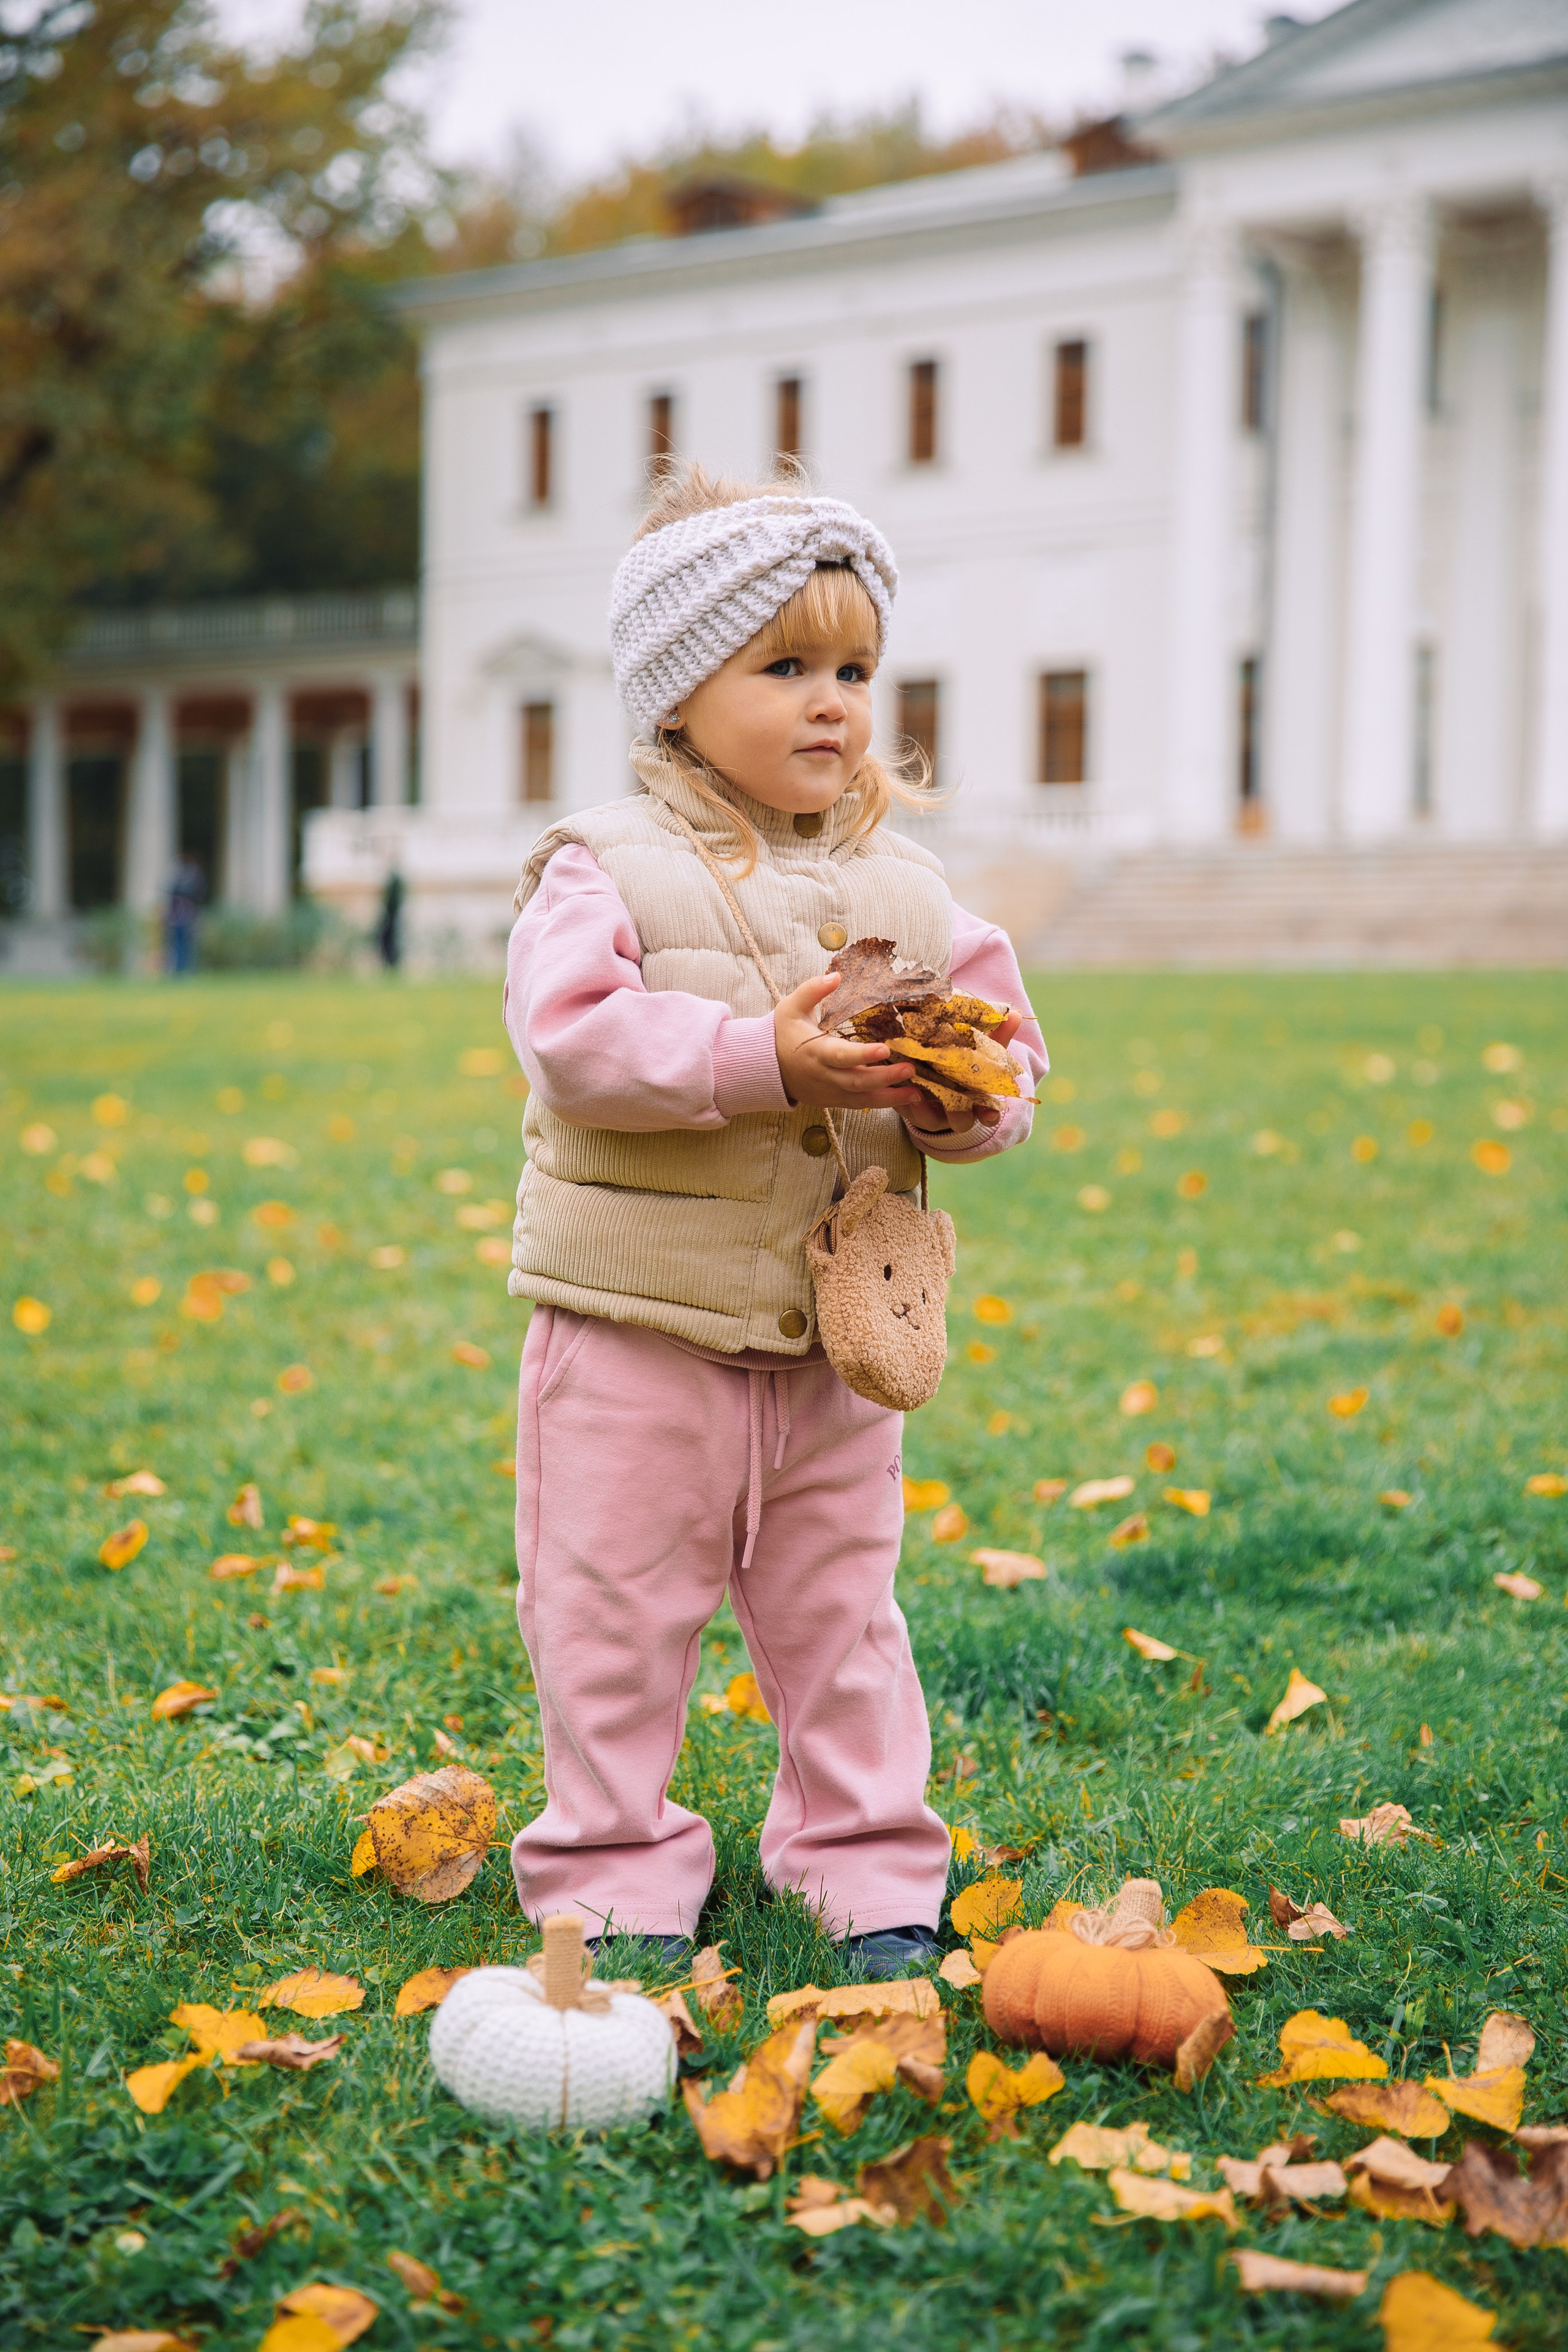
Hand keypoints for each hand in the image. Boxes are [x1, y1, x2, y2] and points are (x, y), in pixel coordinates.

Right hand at [773, 974, 926, 1112]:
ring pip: (860, 1099)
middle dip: (884, 1078)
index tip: (885, 1049)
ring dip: (889, 1097)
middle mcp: (823, 1075)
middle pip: (856, 1082)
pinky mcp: (832, 1101)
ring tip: (915, 1093)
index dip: (863, 1055)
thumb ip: (813, 990)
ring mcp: (828, 1092)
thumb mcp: (791, 1007)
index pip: (841, 1056)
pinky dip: (880, 1103)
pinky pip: (858, 1105)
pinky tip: (902, 1098)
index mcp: (814, 1051)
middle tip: (910, 1069)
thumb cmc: (782, 1033)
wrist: (765, 1067)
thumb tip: (836, 976)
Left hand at [898, 1008, 1024, 1138]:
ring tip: (917, 1091)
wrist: (931, 1072)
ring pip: (928, 1119)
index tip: (990, 1112)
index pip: (988, 1115)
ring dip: (923, 1106)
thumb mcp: (981, 1051)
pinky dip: (901, 1097)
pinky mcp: (908, 1108)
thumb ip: (998, 1037)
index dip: (990, 1115)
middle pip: (960, 1122)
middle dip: (957, 1114)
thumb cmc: (963, 1064)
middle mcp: (955, 1113)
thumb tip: (1015, 1014)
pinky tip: (898, 1082)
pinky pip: (904, 1108)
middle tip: (953, 1103)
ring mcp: (931, 1114)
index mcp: (976, 1102)